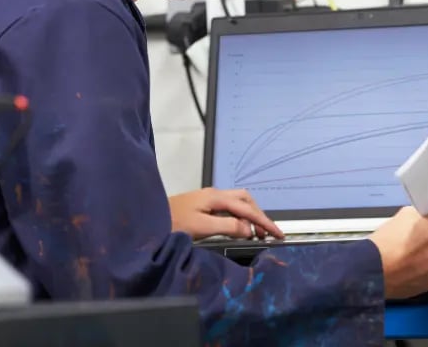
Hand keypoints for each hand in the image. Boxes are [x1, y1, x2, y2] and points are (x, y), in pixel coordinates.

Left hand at [169, 188, 284, 240]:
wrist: (148, 219)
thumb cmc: (171, 223)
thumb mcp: (201, 227)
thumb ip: (227, 226)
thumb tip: (249, 228)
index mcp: (215, 197)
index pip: (247, 208)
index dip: (264, 222)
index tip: (278, 234)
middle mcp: (214, 194)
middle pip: (246, 199)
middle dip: (260, 215)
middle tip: (269, 233)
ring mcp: (208, 199)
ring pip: (238, 202)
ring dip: (250, 215)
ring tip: (258, 233)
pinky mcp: (203, 205)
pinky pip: (229, 208)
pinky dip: (240, 217)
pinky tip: (239, 228)